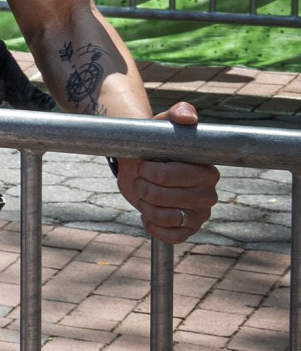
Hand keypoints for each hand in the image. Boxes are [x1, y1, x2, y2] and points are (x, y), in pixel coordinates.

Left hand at [119, 101, 220, 244]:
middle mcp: (208, 193)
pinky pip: (173, 237)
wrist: (143, 162)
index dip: (152, 171)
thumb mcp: (164, 124)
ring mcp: (200, 213)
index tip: (144, 163)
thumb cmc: (157, 142)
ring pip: (168, 218)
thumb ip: (178, 113)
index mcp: (206, 170)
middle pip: (167, 198)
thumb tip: (188, 118)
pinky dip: (154, 227)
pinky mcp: (189, 227)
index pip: (174, 176)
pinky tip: (147, 214)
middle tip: (142, 178)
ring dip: (147, 206)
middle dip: (145, 187)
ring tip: (145, 194)